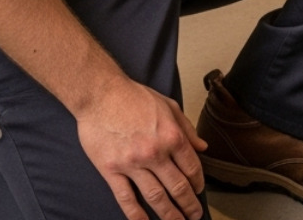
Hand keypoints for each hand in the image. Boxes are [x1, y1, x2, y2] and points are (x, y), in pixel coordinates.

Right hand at [75, 77, 207, 219]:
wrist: (100, 95)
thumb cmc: (134, 97)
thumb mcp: (169, 106)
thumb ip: (187, 129)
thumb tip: (202, 147)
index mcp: (172, 136)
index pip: (192, 168)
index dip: (198, 183)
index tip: (199, 191)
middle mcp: (155, 153)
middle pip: (177, 187)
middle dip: (189, 205)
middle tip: (195, 216)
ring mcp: (132, 164)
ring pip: (156, 197)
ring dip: (169, 214)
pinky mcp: (111, 171)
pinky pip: (126, 198)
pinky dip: (136, 215)